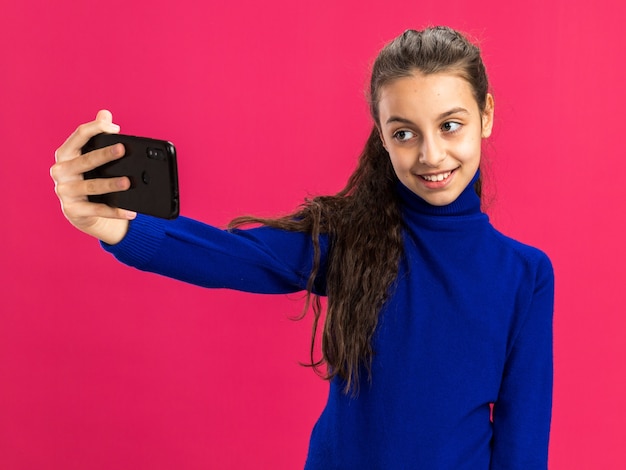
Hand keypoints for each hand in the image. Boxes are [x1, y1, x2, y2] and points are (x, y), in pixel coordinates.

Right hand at [51, 110, 135, 244]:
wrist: (83, 213)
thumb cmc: (90, 178)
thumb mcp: (91, 157)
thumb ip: (98, 135)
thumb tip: (105, 113)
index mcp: (65, 154)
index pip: (79, 135)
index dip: (96, 128)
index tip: (116, 128)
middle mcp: (60, 171)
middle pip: (85, 160)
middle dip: (104, 154)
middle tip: (122, 149)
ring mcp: (64, 191)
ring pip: (91, 186)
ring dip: (111, 184)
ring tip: (128, 182)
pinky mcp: (72, 210)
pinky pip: (97, 210)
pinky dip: (115, 211)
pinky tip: (130, 210)